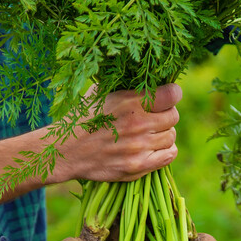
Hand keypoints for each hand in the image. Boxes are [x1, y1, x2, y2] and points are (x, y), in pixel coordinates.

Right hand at [51, 83, 181, 182]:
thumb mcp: (100, 92)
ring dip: (164, 133)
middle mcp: (138, 125)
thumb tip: (147, 75)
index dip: (172, 93)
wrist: (66, 150)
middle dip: (166, 113)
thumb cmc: (83, 117)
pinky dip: (166, 150)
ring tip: (150, 132)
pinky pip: (169, 155)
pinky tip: (154, 146)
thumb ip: (126, 86)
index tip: (167, 95)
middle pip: (173, 116)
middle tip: (154, 115)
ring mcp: (140, 147)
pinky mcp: (139, 166)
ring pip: (171, 136)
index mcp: (130, 102)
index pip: (172, 95)